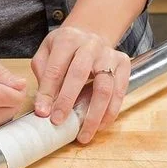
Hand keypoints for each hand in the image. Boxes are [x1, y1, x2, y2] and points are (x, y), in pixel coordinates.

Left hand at [32, 25, 129, 143]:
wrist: (91, 33)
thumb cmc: (65, 48)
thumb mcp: (46, 52)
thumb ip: (42, 73)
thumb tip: (43, 103)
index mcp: (67, 40)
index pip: (55, 69)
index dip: (47, 92)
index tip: (42, 113)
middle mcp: (90, 45)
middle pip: (79, 75)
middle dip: (67, 101)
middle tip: (58, 122)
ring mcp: (109, 55)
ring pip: (105, 87)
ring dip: (94, 114)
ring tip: (84, 134)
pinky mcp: (124, 64)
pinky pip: (120, 92)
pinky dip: (110, 112)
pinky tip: (100, 125)